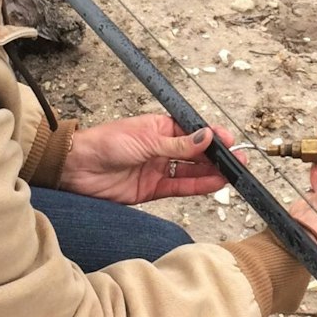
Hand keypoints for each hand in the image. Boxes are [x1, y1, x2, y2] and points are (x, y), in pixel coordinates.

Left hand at [60, 114, 235, 203]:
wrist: (77, 169)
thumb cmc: (104, 144)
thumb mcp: (145, 140)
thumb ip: (178, 144)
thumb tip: (205, 136)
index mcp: (160, 128)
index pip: (193, 131)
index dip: (212, 136)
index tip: (229, 141)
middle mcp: (162, 148)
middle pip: (196, 153)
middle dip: (217, 156)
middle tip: (239, 160)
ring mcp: (158, 169)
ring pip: (191, 171)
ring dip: (212, 173)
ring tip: (233, 174)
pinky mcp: (152, 189)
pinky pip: (180, 187)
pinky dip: (198, 186)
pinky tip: (215, 184)